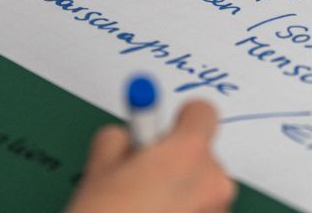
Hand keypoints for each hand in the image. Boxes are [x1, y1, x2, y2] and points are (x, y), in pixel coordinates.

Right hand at [67, 100, 235, 212]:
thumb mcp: (98, 169)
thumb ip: (118, 141)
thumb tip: (127, 138)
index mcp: (186, 154)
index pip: (203, 113)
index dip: (181, 120)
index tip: (164, 132)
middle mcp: (212, 182)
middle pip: (201, 157)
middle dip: (174, 166)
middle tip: (139, 184)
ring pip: (200, 193)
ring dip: (178, 198)